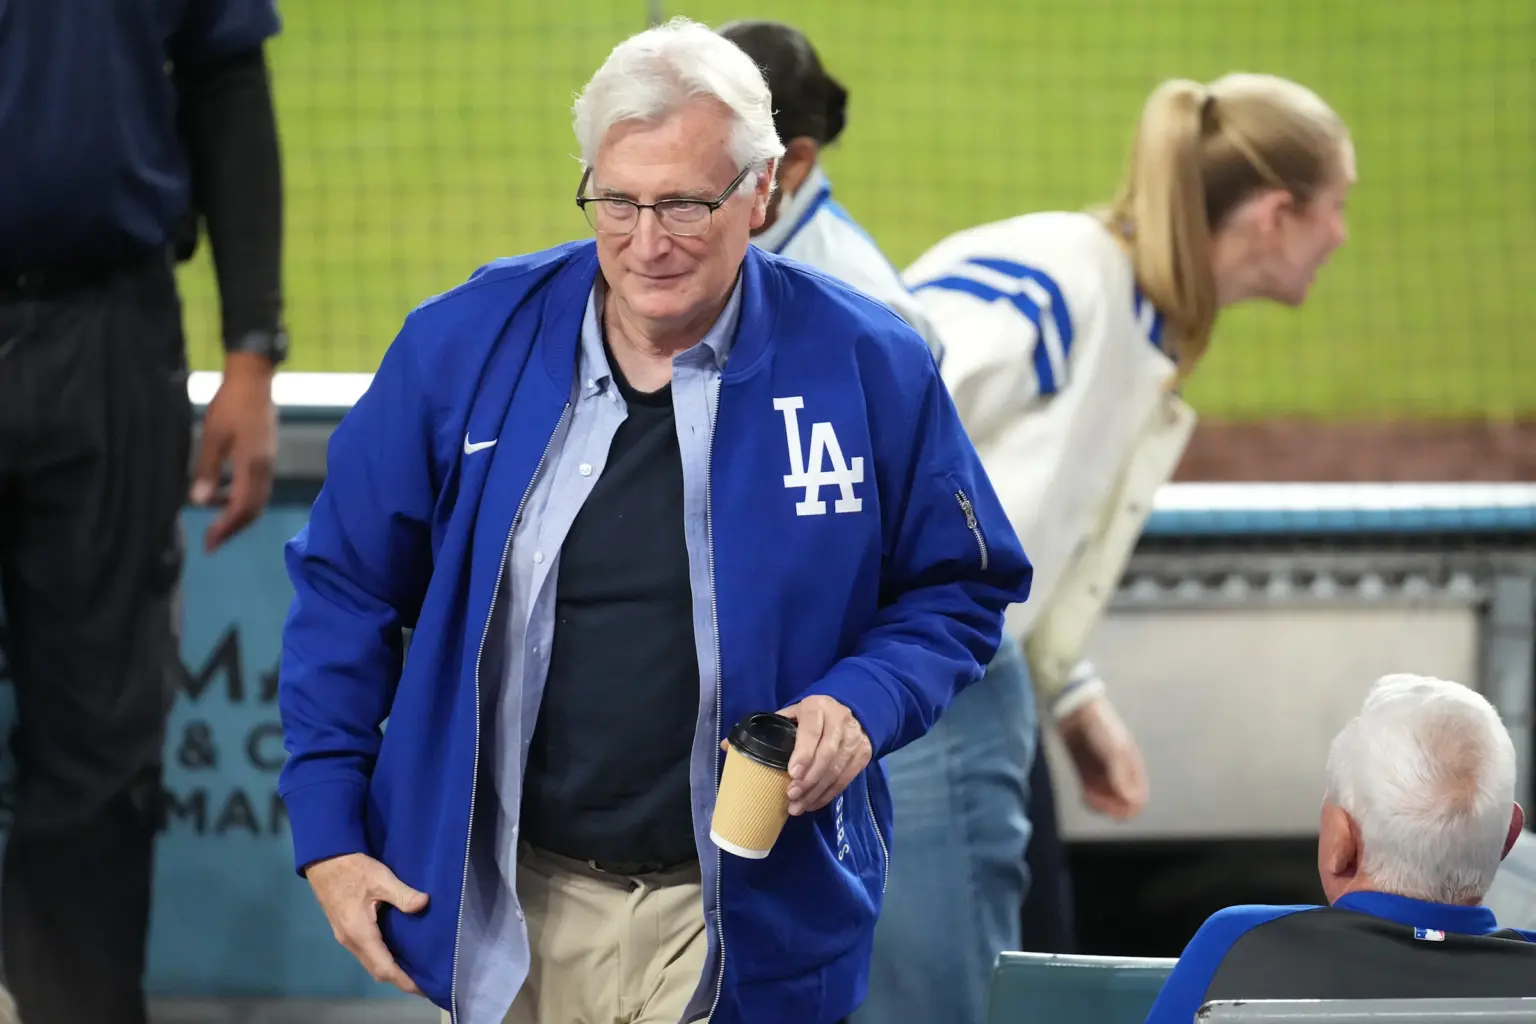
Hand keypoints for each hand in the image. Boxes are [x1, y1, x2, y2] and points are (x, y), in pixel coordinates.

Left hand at [190, 352, 276, 551]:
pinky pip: (257, 487)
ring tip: (214, 518)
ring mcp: (268, 463)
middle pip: (253, 509)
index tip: (210, 543)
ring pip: (257, 499)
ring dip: (237, 513)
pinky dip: (241, 497)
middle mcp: (265, 469)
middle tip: (212, 540)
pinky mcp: (266, 456)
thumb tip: (200, 502)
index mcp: (252, 466)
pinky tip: (223, 492)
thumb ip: (208, 470)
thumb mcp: (212, 437)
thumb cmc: (230, 405)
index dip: (226, 528)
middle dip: (233, 527)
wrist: (254, 381)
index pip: (241, 508)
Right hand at [305, 852, 428, 993]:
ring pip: (369, 962)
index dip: (402, 979)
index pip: (384, 967)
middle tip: (422, 980)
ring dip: (389, 969)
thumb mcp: (381, 878)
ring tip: (413, 967)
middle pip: (376, 970)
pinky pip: (365, 952)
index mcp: (360, 933)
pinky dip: (381, 958)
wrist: (325, 860)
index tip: (421, 987)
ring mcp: (345, 936)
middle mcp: (351, 941)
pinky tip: (396, 950)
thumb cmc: (353, 869)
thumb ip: (403, 894)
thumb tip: (424, 904)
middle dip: (398, 979)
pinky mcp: (345, 929)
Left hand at [778, 695, 872, 815]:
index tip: (792, 774)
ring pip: (837, 769)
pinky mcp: (863, 754)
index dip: (803, 754)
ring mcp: (855, 737)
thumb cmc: (810, 716)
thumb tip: (738, 745)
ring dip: (817, 791)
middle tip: (792, 796)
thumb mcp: (793, 713)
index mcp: (817, 707)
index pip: (812, 731)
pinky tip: (813, 803)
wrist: (847, 710)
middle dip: (809, 779)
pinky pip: (846, 779)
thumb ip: (775, 727)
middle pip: (827, 754)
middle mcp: (840, 720)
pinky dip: (829, 794)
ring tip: (798, 806)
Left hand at [1057, 693, 1147, 819]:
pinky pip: (1091, 795)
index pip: (1139, 799)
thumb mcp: (1115, 749)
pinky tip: (1083, 794)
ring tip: (1087, 796)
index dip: (1129, 808)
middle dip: (1110, 807)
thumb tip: (1131, 800)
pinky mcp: (1085, 774)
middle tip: (1096, 800)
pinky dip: (1088, 799)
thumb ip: (1122, 775)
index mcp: (1132, 768)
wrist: (1074, 712)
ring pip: (1105, 802)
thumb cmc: (1100, 727)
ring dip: (1098, 805)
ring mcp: (1102, 775)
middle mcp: (1119, 774)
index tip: (1115, 808)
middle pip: (1121, 804)